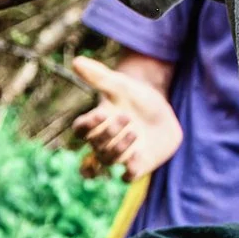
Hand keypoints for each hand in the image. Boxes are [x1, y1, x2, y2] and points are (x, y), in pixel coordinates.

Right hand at [70, 54, 182, 177]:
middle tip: (126, 117)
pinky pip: (126, 176)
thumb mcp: (120, 84)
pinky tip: (137, 156)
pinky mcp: (138, 165)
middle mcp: (104, 143)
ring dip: (119, 148)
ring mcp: (119, 156)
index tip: (101, 113)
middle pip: (94, 146)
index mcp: (96, 124)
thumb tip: (76, 61)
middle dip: (108, 133)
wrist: (162, 112)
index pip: (79, 131)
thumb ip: (98, 76)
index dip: (86, 127)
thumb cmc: (136, 97)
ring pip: (107, 162)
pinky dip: (128, 171)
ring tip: (135, 132)